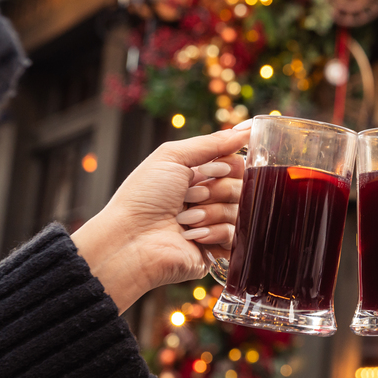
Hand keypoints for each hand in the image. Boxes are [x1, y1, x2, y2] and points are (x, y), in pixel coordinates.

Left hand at [72, 128, 249, 312]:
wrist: (130, 240)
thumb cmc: (143, 197)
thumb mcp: (172, 157)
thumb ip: (212, 142)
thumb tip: (247, 128)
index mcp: (201, 176)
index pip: (237, 164)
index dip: (227, 166)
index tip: (207, 170)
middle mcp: (211, 198)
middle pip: (243, 186)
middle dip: (216, 191)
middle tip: (189, 197)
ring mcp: (216, 224)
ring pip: (241, 210)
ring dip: (210, 212)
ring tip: (184, 220)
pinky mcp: (220, 249)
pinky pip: (237, 235)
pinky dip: (213, 232)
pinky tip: (192, 236)